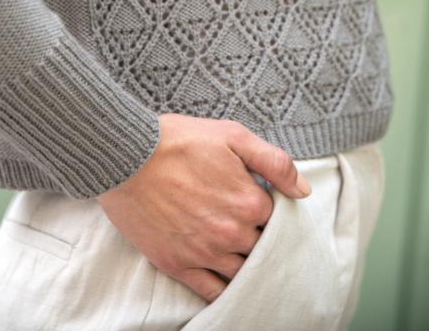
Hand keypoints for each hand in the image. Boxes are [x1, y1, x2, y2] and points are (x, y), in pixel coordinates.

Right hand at [96, 112, 311, 302]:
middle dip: (259, 238)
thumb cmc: (178, 140)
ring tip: (238, 250)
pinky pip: (212, 292)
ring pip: (241, 273)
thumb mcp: (232, 135)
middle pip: (262, 248)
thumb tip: (303, 190)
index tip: (260, 203)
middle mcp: (231, 234)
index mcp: (249, 202)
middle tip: (248, 225)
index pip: (278, 219)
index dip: (270, 210)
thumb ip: (273, 161)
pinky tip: (227, 280)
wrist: (125, 155)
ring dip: (246, 264)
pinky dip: (224, 290)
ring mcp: (204, 253)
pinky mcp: (177, 264)